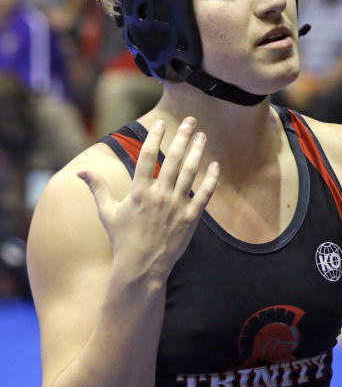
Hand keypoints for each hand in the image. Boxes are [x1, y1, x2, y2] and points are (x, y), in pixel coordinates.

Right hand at [77, 118, 218, 278]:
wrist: (141, 266)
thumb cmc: (122, 239)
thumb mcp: (107, 213)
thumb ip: (97, 189)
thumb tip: (82, 171)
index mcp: (138, 192)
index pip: (146, 157)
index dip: (154, 138)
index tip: (161, 123)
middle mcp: (159, 195)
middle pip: (173, 159)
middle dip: (182, 137)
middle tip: (190, 120)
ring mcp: (176, 206)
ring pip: (190, 172)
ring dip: (197, 152)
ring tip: (202, 136)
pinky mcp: (191, 218)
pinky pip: (204, 194)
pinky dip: (211, 179)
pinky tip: (216, 165)